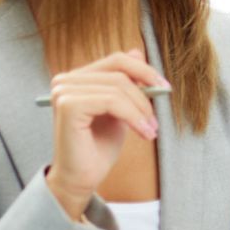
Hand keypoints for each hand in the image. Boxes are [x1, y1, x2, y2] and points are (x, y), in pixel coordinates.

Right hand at [44, 49, 164, 219]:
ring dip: (141, 109)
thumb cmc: (99, 147)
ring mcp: (64, 91)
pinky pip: (112, 101)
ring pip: (118, 86)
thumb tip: (137, 51)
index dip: (144, 71)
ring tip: (150, 130)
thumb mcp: (120, 110)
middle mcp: (65, 80)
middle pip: (119, 69)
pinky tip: (144, 132)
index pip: (117, 60)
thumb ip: (125, 84)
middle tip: (157, 116)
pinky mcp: (68, 104)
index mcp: (76, 78)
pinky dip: (133, 116)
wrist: (82, 179)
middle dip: (145, 91)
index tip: (165, 88)